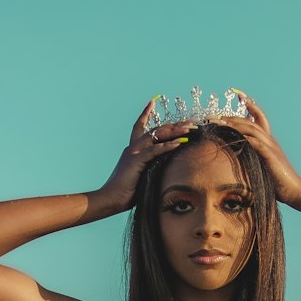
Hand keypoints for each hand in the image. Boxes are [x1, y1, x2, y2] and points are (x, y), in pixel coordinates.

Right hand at [98, 97, 190, 212]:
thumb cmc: (125, 193)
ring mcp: (134, 152)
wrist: (109, 199)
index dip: (145, 113)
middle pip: (156, 130)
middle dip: (175, 125)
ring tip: (190, 129)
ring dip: (175, 131)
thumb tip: (163, 168)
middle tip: (191, 122)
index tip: (153, 101)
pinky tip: (180, 143)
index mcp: (132, 149)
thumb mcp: (140, 176)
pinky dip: (168, 146)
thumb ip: (149, 168)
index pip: (139, 126)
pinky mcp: (136, 161)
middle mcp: (133, 147)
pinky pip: (154, 150)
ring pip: (157, 136)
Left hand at [216, 91, 300, 206]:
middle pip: (249, 121)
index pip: (259, 118)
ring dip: (233, 124)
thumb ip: (253, 161)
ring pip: (251, 129)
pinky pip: (255, 143)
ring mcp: (271, 147)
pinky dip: (243, 137)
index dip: (251, 106)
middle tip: (213, 116)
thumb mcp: (263, 168)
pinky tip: (232, 136)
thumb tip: (238, 161)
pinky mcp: (270, 155)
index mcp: (268, 141)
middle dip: (230, 117)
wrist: (294, 191)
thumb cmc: (277, 183)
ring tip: (218, 123)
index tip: (239, 96)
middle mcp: (270, 140)